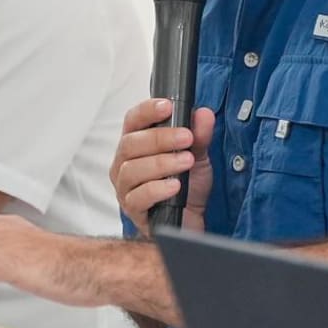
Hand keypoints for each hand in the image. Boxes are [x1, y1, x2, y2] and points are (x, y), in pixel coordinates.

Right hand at [111, 98, 214, 234]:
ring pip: (132, 169)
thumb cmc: (186, 187)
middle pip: (130, 143)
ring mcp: (125, 187)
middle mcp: (124, 163)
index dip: (147, 111)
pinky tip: (175, 186)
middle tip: (186, 137)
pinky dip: (157, 189)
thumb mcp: (197, 156)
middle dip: (160, 138)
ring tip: (186, 161)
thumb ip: (199, 135)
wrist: (190, 221)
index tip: (167, 106)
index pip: (132, 120)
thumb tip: (203, 114)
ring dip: (161, 163)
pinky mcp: (132, 210)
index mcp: (136, 144)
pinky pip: (138, 197)